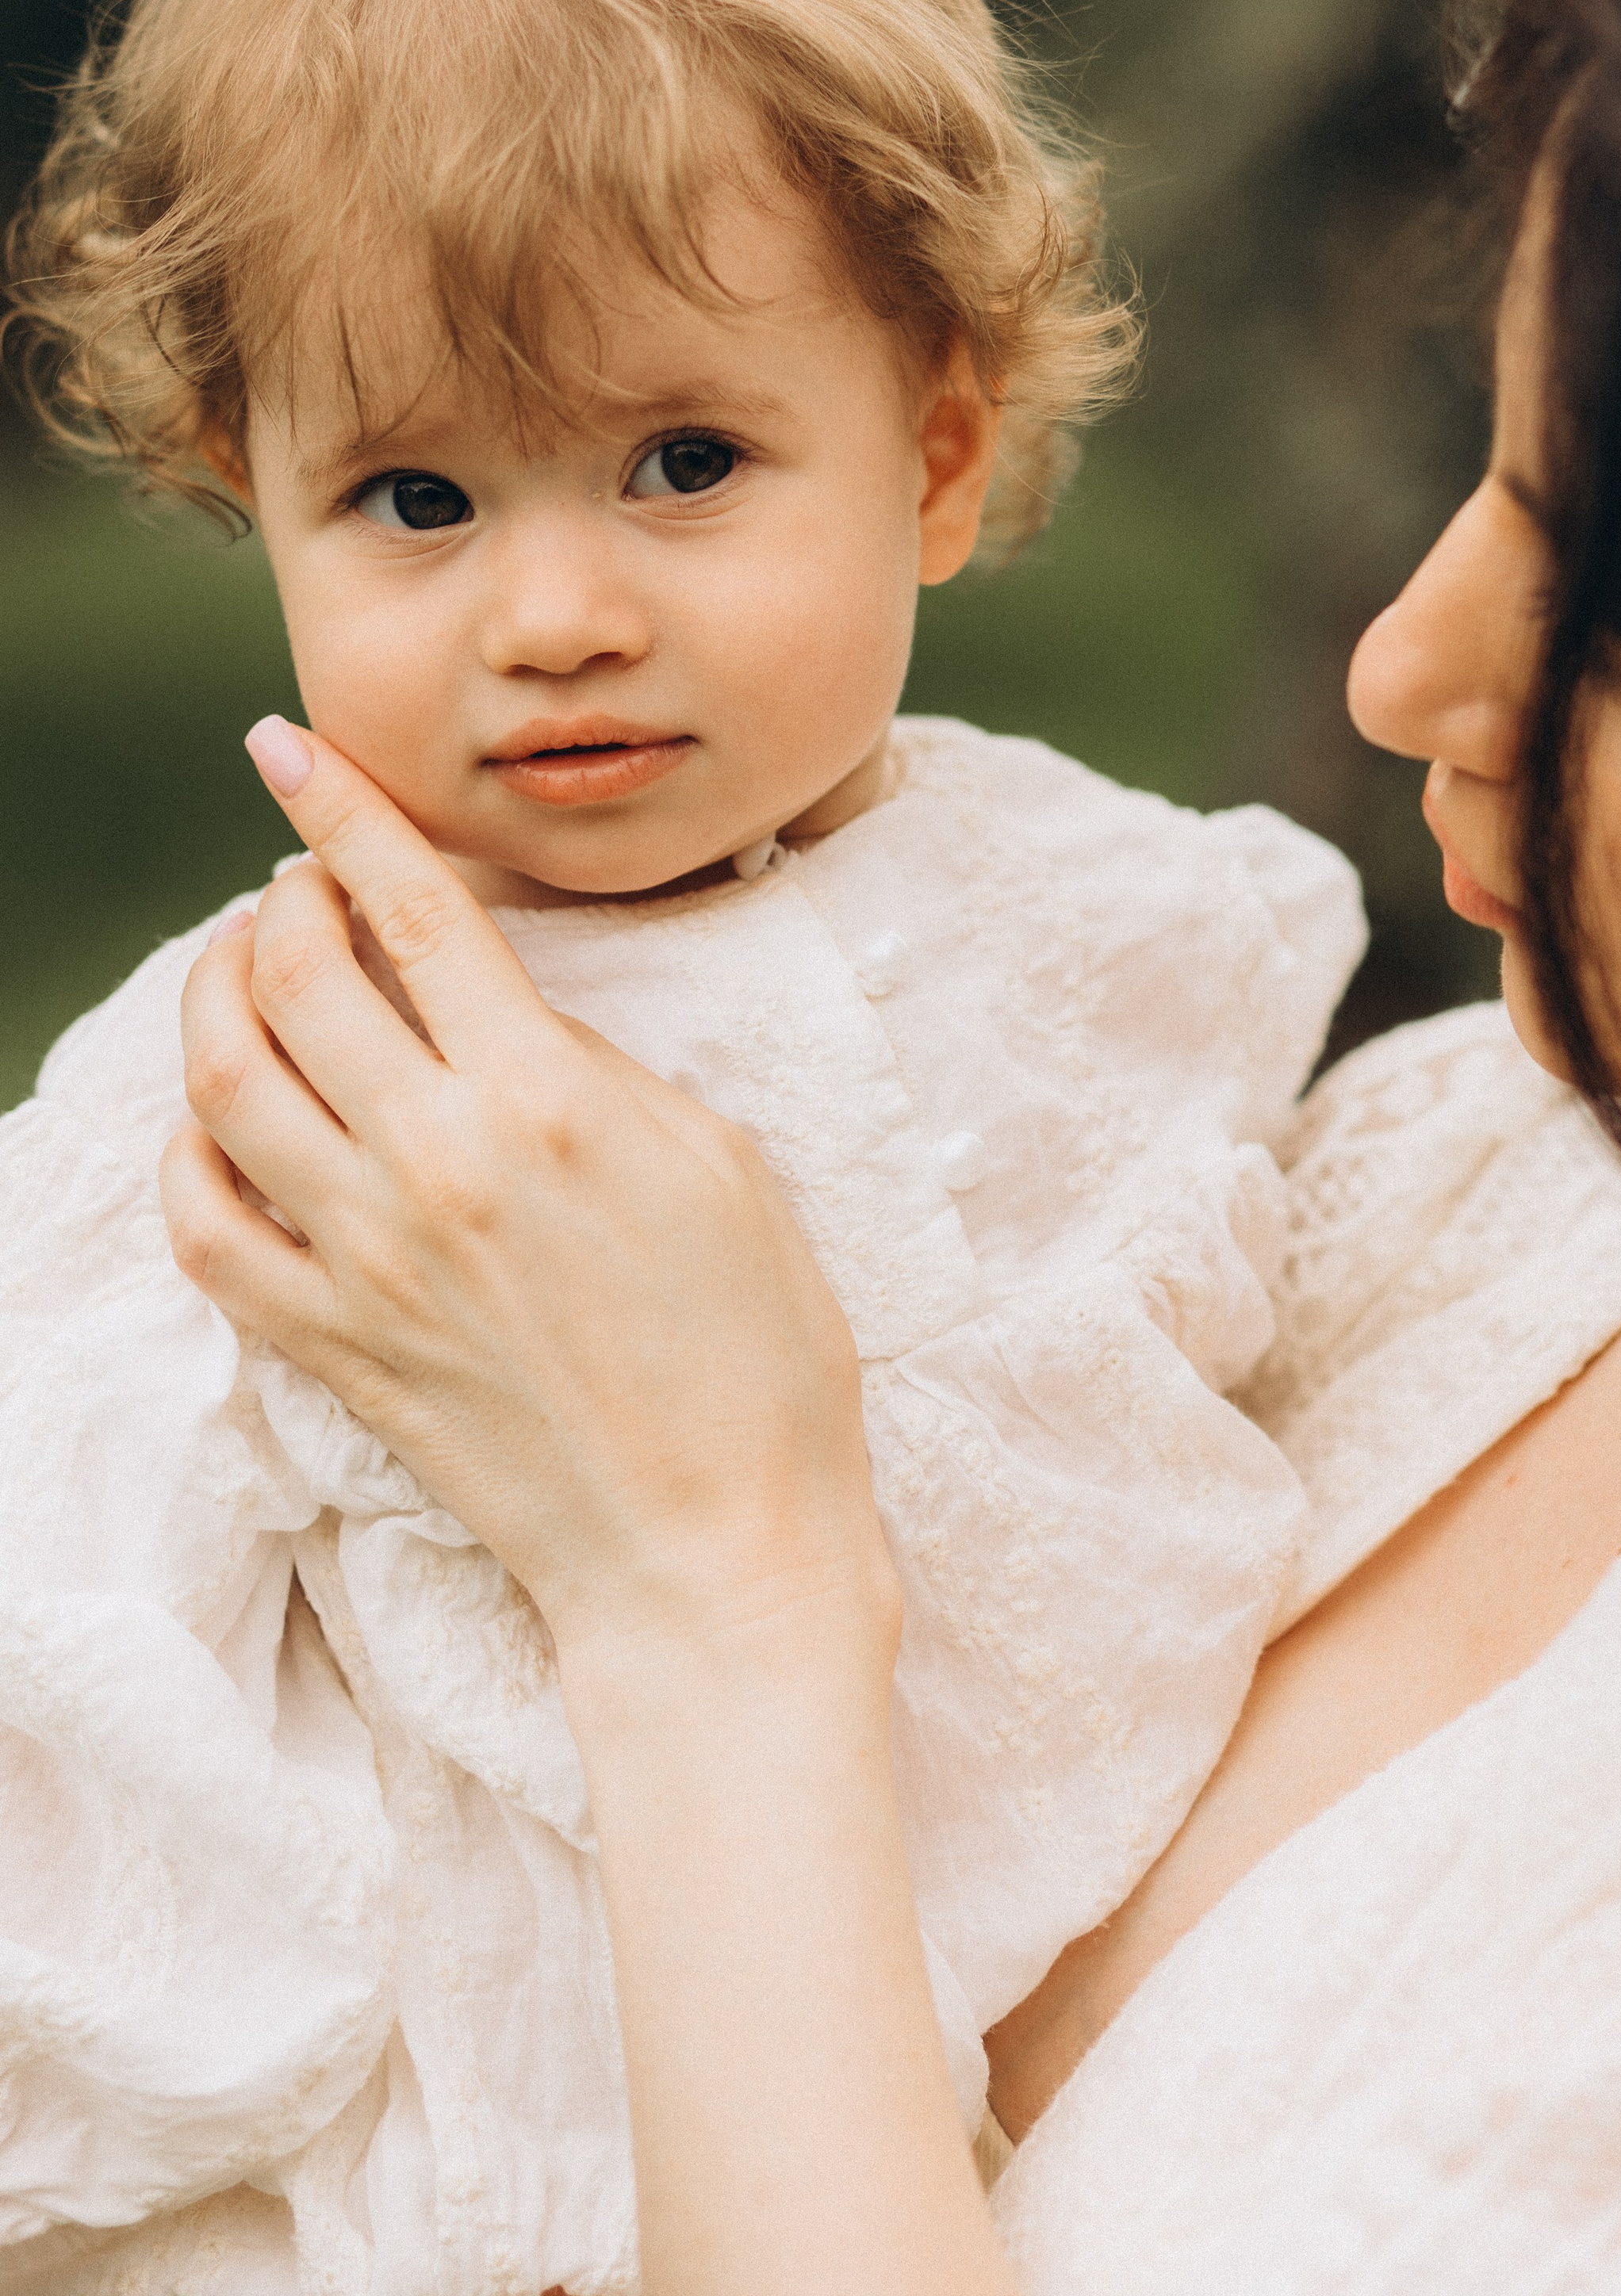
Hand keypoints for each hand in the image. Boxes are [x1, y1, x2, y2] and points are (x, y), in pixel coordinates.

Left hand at [161, 721, 890, 1670]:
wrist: (712, 1544)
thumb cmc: (756, 1353)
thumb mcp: (716, 1160)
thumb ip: (594, 1068)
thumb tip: (501, 1017)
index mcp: (546, 1100)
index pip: (415, 912)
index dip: (344, 812)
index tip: (291, 751)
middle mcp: (436, 1164)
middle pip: (296, 977)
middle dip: (277, 898)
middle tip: (298, 881)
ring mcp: (369, 1260)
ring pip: (226, 1087)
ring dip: (212, 1001)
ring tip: (238, 971)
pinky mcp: (335, 1346)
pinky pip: (208, 1231)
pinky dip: (187, 1157)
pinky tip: (213, 1125)